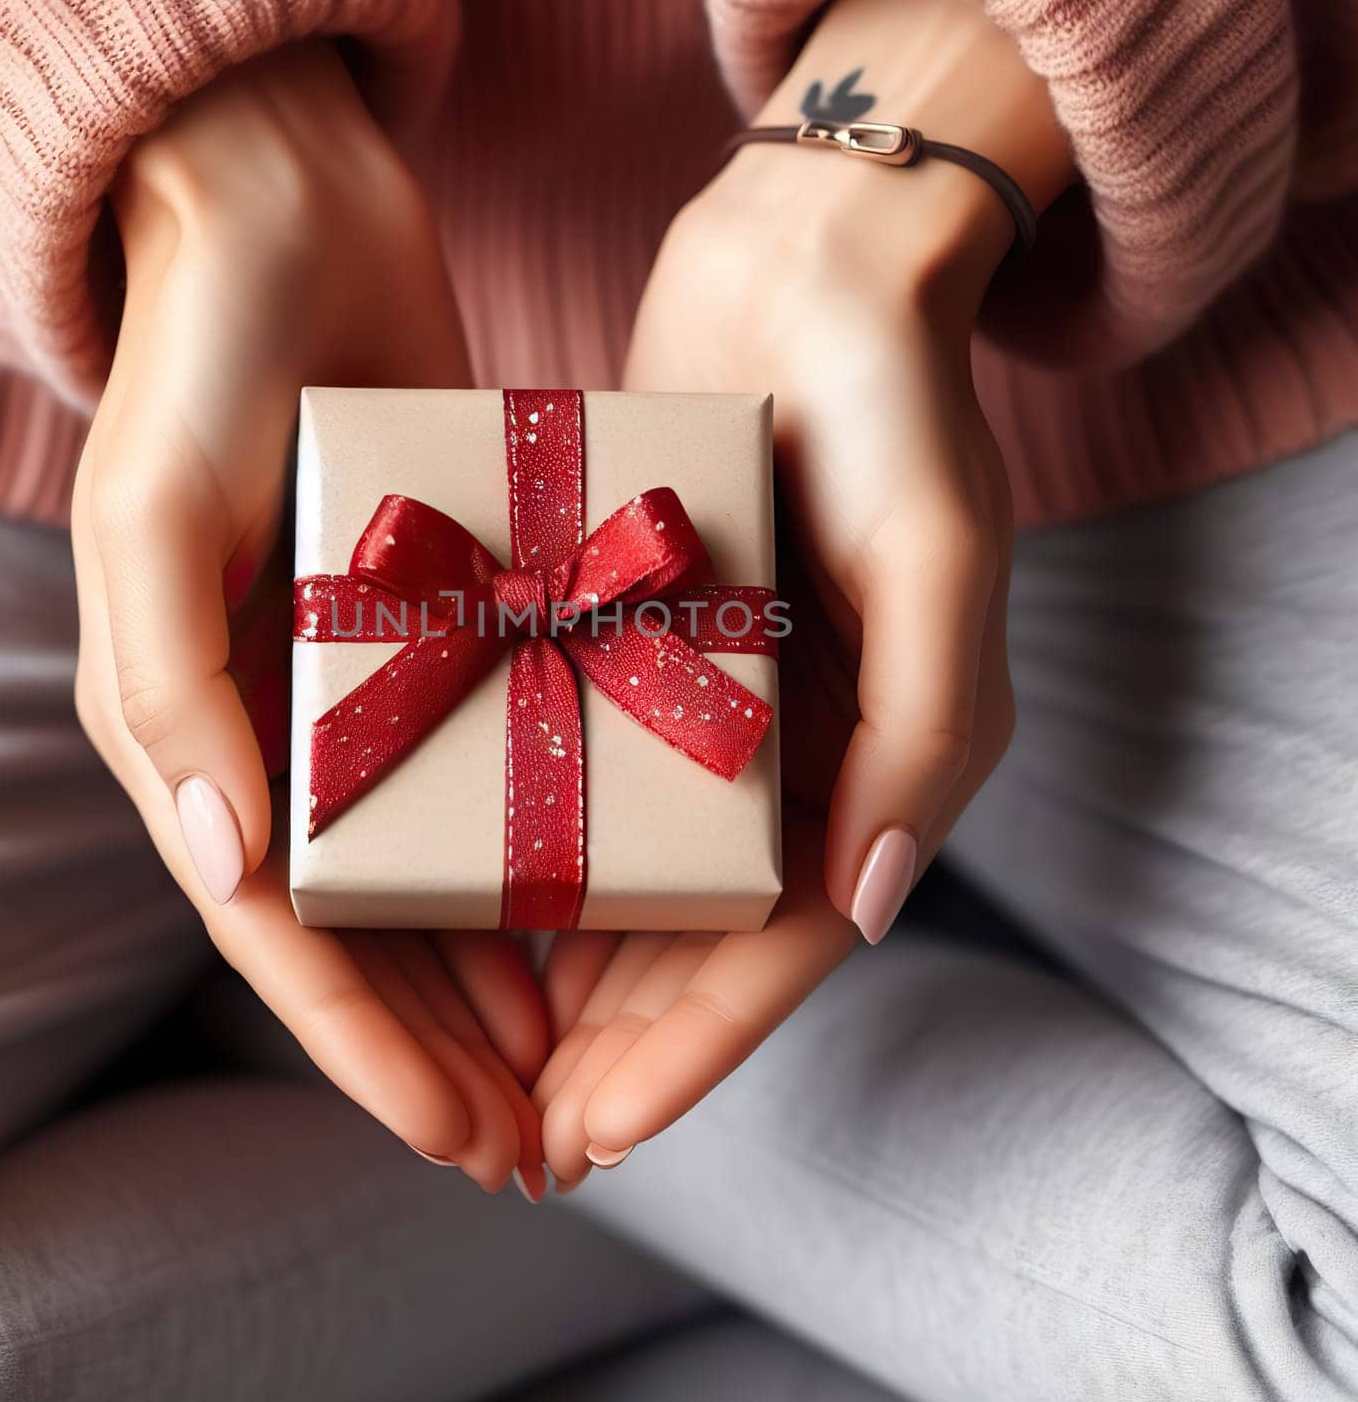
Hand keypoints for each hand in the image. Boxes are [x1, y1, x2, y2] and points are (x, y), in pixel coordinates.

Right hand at [71, 43, 547, 1195]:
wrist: (289, 213)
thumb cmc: (207, 355)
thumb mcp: (154, 509)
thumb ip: (169, 687)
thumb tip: (225, 862)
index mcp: (184, 726)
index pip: (281, 932)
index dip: (366, 1048)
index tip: (462, 1140)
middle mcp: (272, 726)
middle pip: (367, 930)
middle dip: (449, 1045)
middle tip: (545, 1144)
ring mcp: (363, 683)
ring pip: (437, 871)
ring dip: (500, 975)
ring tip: (586, 1061)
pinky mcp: (440, 627)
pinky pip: (491, 767)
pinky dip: (537, 848)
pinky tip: (607, 904)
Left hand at [535, 0, 1069, 1174]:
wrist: (808, 264)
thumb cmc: (891, 402)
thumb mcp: (938, 556)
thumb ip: (921, 730)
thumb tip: (868, 900)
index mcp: (881, 750)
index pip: (788, 940)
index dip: (700, 1046)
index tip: (605, 1133)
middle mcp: (796, 746)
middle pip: (699, 934)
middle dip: (619, 1043)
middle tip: (523, 1137)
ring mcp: (707, 700)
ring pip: (633, 874)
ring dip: (570, 973)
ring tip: (485, 1060)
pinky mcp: (633, 640)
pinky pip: (582, 771)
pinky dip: (535, 847)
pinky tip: (463, 906)